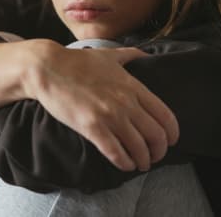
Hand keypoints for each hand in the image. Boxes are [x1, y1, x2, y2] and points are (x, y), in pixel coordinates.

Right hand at [22, 40, 178, 171]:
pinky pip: (116, 153)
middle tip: (155, 156)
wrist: (48, 68)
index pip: (165, 115)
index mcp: (132, 85)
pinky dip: (125, 163)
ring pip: (139, 148)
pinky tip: (125, 165)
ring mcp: (109, 116)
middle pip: (156, 135)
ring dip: (143, 160)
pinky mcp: (92, 128)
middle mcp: (125, 102)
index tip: (170, 140)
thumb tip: (147, 54)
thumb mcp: (108, 54)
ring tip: (140, 164)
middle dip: (159, 151)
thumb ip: (131, 55)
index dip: (172, 133)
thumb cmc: (77, 62)